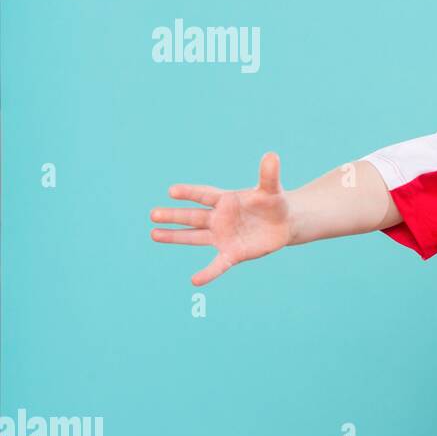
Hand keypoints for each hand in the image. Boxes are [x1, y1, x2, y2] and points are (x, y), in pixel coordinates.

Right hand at [150, 152, 292, 286]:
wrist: (283, 223)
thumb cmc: (273, 203)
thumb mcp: (272, 189)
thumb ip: (269, 175)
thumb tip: (272, 155)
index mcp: (226, 200)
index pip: (204, 196)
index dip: (190, 193)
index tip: (172, 190)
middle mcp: (219, 218)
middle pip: (193, 216)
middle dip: (174, 215)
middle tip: (153, 214)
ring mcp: (223, 236)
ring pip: (194, 236)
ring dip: (175, 236)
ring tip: (153, 234)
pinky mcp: (232, 253)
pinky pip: (218, 265)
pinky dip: (208, 273)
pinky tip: (194, 280)